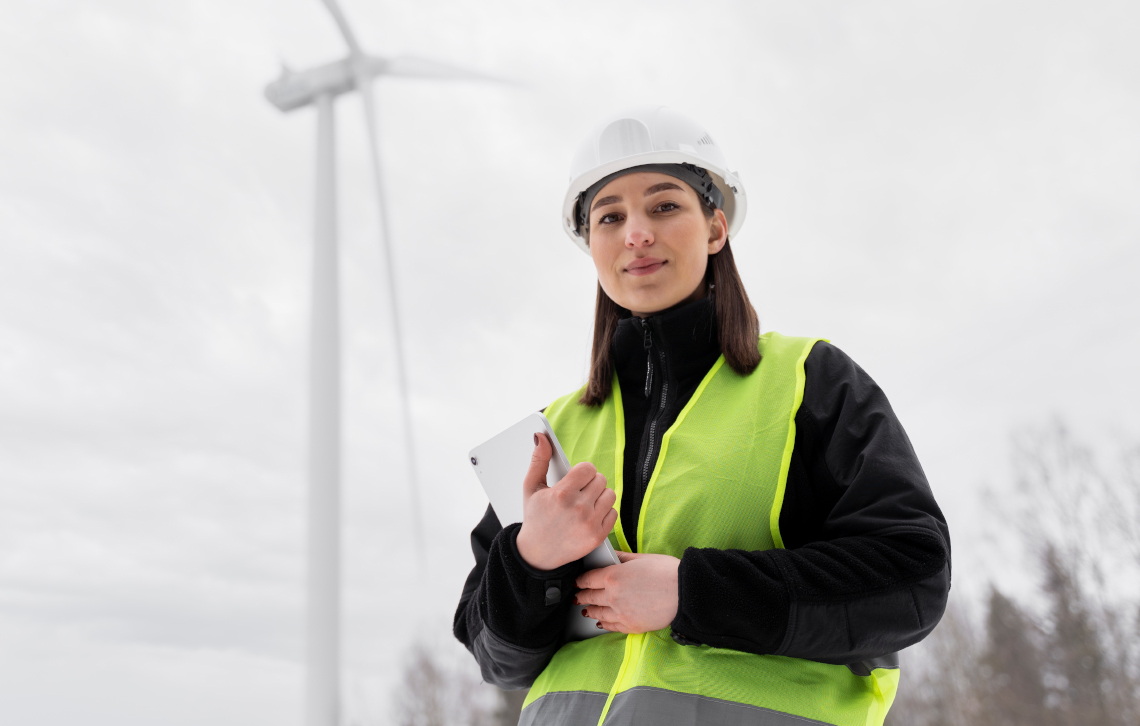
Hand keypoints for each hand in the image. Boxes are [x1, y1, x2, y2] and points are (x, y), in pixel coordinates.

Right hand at [515, 433, 617, 570]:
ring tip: (585, 503)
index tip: (576, 478)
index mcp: (561, 494)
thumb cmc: (535, 518)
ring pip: (610, 495)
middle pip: (601, 480)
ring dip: (600, 497)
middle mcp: (577, 508)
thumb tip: (541, 436)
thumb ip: (539, 460)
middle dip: (591, 483)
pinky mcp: (597, 536)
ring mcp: (589, 523)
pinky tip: (590, 516)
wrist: (537, 555)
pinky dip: (604, 513)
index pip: (588, 468)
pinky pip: (614, 513)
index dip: (583, 472)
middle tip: (579, 492)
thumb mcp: (531, 488)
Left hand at [574, 551, 679, 633]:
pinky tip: (601, 623)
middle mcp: (612, 596)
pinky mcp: (631, 626)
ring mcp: (620, 613)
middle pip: (589, 597)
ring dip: (590, 611)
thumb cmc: (667, 572)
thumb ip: (621, 557)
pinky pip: (611, 626)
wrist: (686, 593)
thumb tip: (610, 556)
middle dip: (581, 596)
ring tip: (586, 610)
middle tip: (577, 596)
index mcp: (613, 576)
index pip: (588, 579)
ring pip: (597, 613)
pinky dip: (603, 624)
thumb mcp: (641, 558)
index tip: (578, 581)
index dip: (580, 580)